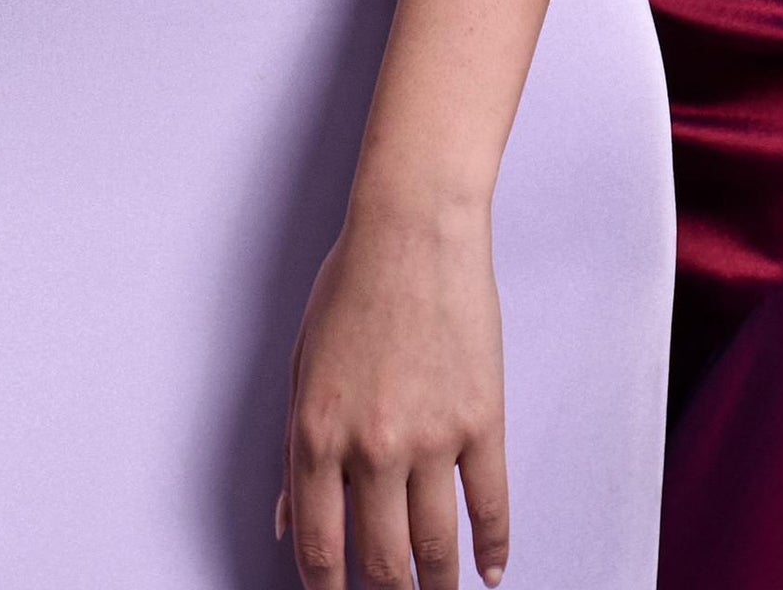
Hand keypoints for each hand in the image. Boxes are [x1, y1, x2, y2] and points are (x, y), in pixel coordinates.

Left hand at [279, 191, 511, 588]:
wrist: (413, 229)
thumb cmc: (351, 286)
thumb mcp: (300, 365)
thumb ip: (291, 451)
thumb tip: (288, 522)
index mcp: (316, 434)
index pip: (320, 547)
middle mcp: (370, 448)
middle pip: (381, 562)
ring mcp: (430, 439)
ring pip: (436, 548)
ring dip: (439, 587)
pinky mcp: (480, 422)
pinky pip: (491, 507)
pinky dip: (494, 548)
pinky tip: (491, 571)